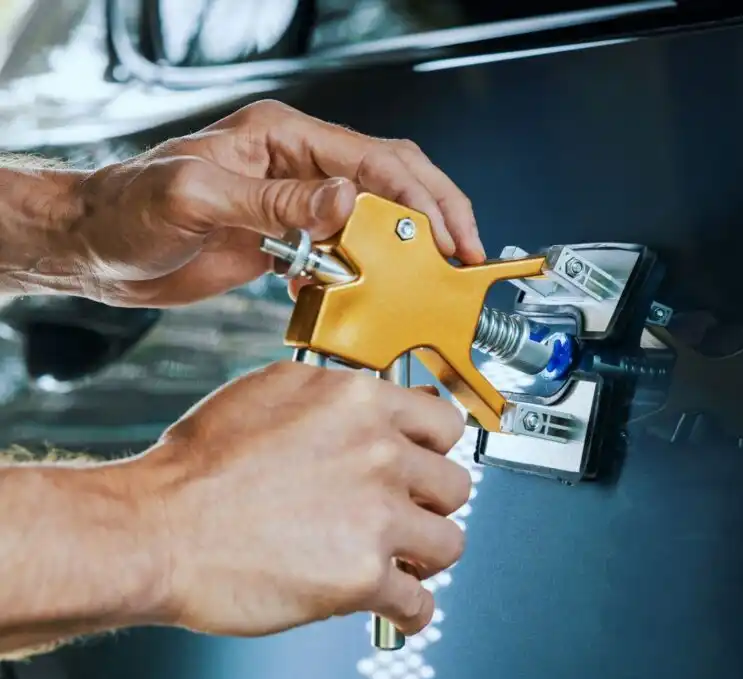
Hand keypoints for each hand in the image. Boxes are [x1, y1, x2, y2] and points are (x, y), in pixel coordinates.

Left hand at [70, 99, 484, 306]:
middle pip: (389, 181)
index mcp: (282, 138)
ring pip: (373, 217)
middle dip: (433, 216)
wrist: (95, 249)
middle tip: (465, 254)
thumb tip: (347, 200)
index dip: (420, 197)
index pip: (373, 159)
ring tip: (432, 279)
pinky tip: (370, 293)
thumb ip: (274, 200)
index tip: (448, 235)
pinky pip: (342, 250)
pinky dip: (363, 272)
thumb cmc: (128, 209)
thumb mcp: (197, 199)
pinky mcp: (285, 239)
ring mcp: (293, 203)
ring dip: (404, 248)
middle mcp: (296, 166)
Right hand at [137, 360, 470, 636]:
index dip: (435, 448)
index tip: (431, 460)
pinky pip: (417, 600)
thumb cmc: (197, 466)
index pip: (443, 422)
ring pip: (447, 541)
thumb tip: (362, 399)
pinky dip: (411, 609)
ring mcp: (376, 515)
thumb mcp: (268, 391)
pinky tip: (399, 606)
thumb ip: (330, 392)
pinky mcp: (363, 575)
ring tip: (407, 558)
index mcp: (360, 403)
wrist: (157, 529)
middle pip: (453, 483)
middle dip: (432, 501)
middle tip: (412, 511)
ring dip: (427, 554)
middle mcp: (379, 454)